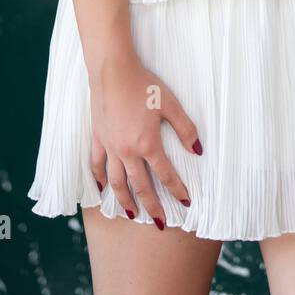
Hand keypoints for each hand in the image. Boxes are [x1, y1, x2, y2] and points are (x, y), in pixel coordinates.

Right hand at [89, 47, 201, 226]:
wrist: (112, 71)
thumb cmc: (143, 85)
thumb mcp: (170, 104)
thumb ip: (185, 129)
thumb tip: (198, 150)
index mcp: (147, 144)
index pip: (165, 175)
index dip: (177, 190)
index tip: (185, 203)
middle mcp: (127, 151)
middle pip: (140, 186)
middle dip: (151, 206)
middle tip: (159, 223)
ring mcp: (110, 146)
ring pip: (116, 182)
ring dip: (124, 200)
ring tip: (131, 213)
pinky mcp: (98, 138)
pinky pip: (96, 165)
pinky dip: (98, 180)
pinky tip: (102, 189)